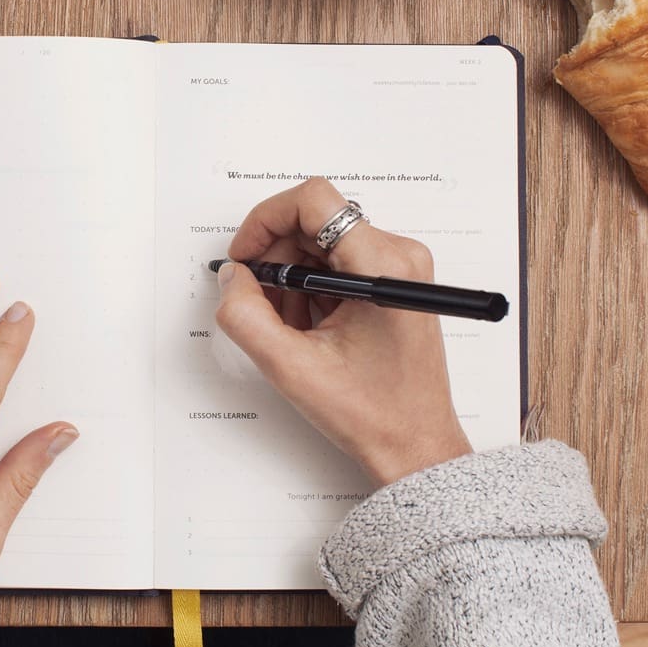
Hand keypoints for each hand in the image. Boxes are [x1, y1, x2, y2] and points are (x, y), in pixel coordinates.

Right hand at [216, 179, 471, 485]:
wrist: (415, 445)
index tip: (245, 256)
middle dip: (277, 258)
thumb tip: (232, 276)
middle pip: (315, 221)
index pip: (314, 201)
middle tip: (259, 302)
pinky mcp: (394, 282)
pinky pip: (338, 263)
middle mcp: (399, 255)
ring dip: (293, 278)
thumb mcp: (291, 367)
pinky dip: (312, 289)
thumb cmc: (373, 413)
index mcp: (382, 266)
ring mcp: (399, 267)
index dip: (266, 220)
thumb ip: (246, 315)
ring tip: (291, 327)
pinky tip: (310, 329)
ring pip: (323, 243)